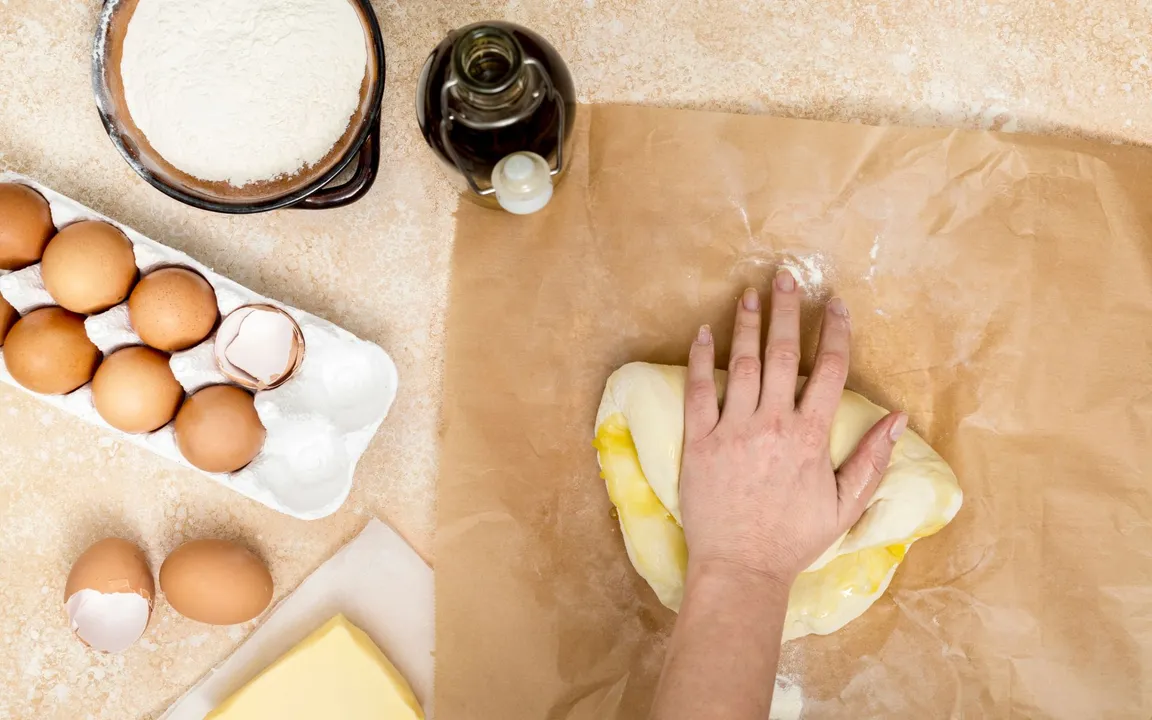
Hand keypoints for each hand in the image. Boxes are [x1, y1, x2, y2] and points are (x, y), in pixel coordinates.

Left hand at [678, 271, 907, 587]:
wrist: (740, 569)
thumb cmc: (794, 540)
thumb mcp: (845, 505)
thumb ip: (871, 459)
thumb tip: (899, 418)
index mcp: (810, 437)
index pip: (830, 372)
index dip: (835, 334)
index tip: (835, 305)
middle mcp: (772, 424)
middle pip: (784, 355)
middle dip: (788, 312)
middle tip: (787, 278)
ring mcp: (732, 430)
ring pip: (741, 364)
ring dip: (747, 325)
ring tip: (750, 294)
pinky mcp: (698, 442)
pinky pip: (698, 391)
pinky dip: (700, 359)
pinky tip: (703, 333)